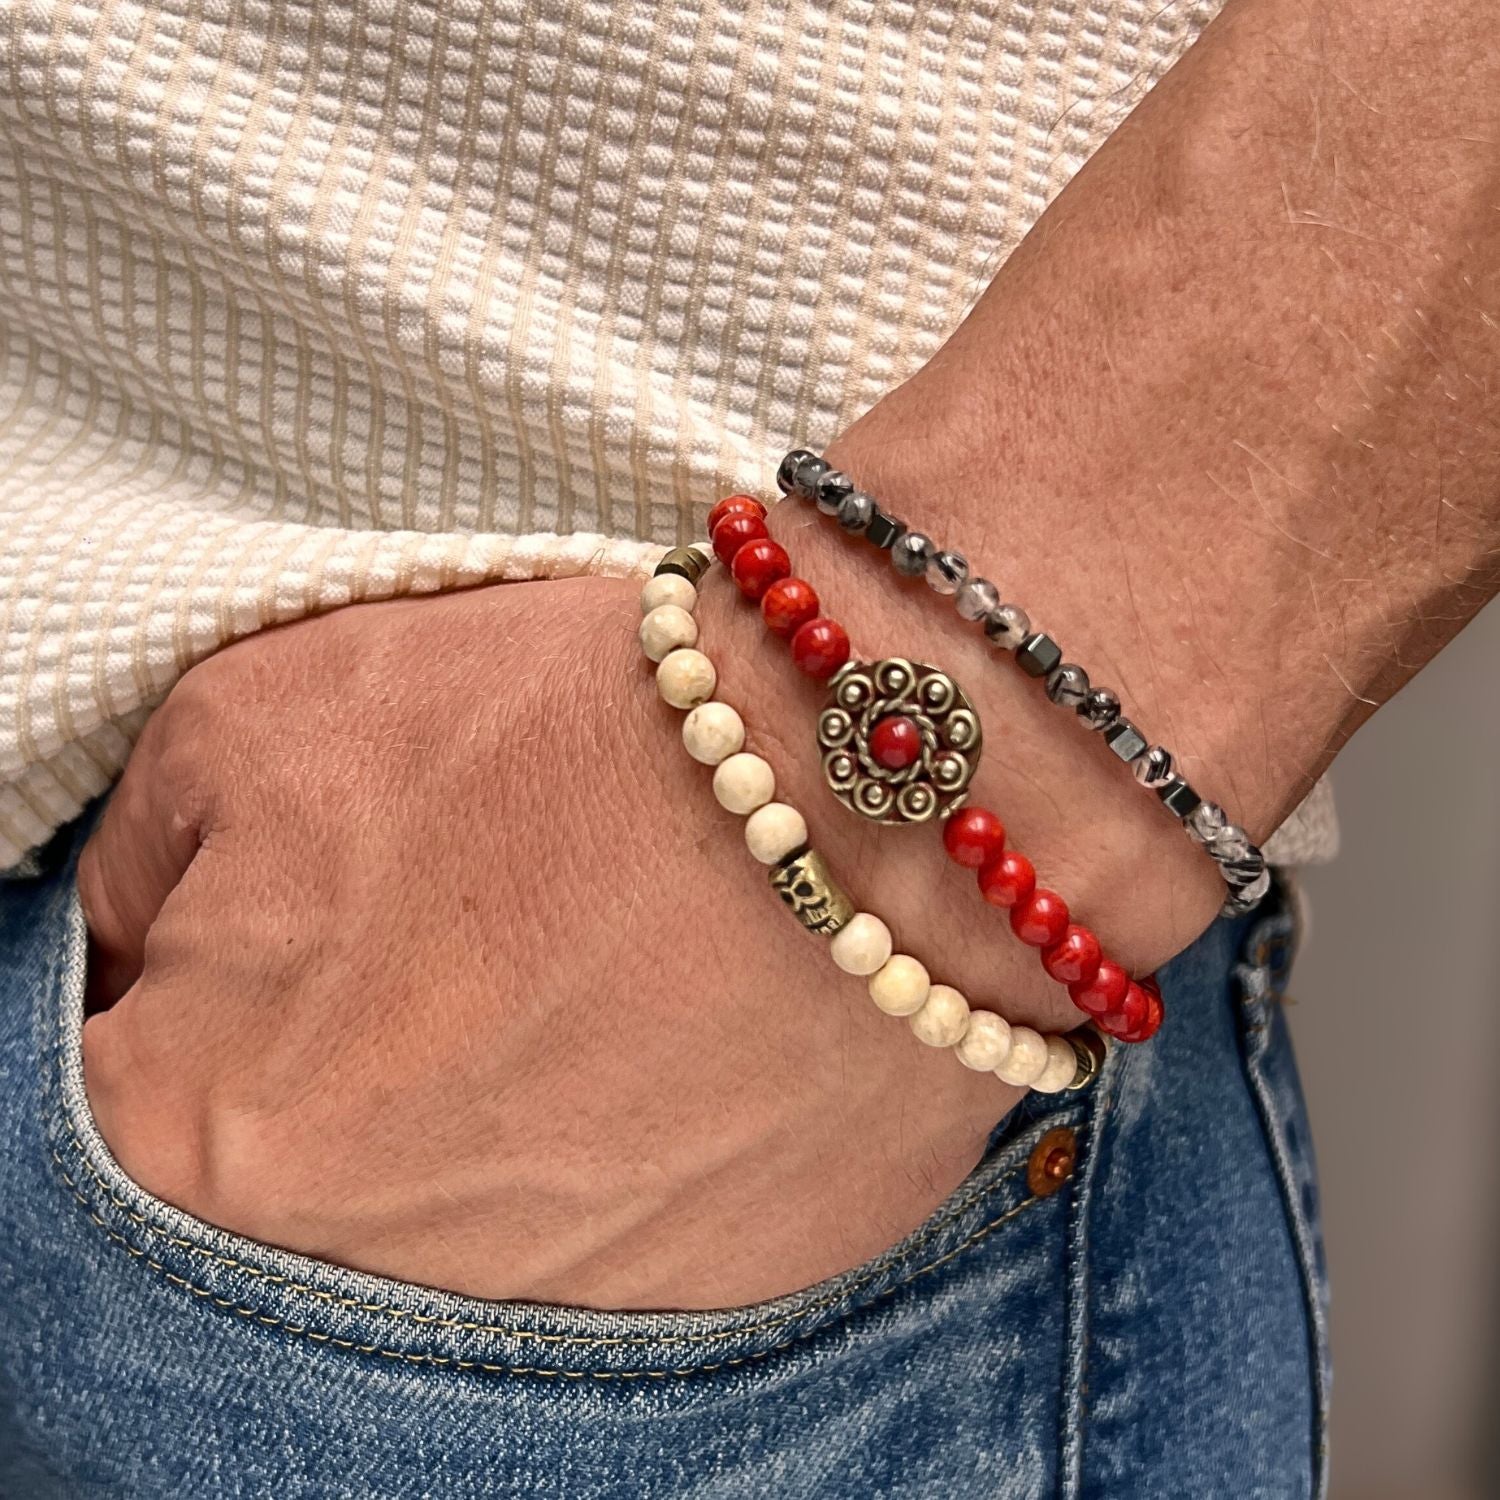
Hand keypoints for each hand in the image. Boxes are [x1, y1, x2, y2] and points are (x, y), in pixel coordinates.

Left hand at [81, 576, 1098, 1311]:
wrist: (871, 795)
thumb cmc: (563, 737)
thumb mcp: (256, 717)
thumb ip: (145, 857)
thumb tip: (140, 936)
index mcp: (209, 1138)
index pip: (124, 1081)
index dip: (218, 970)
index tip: (307, 911)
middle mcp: (367, 1272)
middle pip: (309, 1157)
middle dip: (361, 1040)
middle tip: (470, 922)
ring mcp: (557, 1306)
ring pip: (474, 1197)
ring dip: (510, 1089)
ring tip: (601, 955)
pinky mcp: (712, 1298)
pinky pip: (624, 1222)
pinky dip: (635, 1128)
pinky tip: (686, 1024)